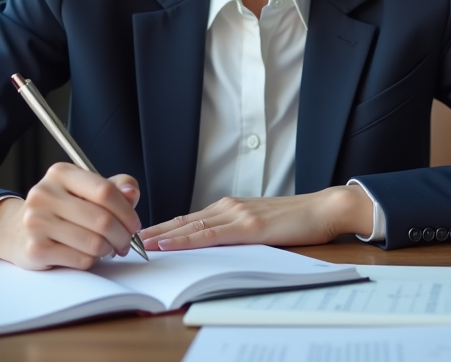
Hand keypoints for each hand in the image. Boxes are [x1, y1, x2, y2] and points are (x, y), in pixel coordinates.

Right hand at [0, 163, 141, 270]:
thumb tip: (131, 192)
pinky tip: (88, 254)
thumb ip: (113, 187)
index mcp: (60, 174)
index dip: (127, 210)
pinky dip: (92, 260)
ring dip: (109, 249)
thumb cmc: (59, 210)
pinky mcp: (36, 249)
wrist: (17, 231)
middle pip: (102, 219)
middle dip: (123, 235)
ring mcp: (37, 222)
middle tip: (126, 241)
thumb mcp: (84, 190)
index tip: (134, 223)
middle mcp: (44, 194)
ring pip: (94, 243)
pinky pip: (81, 259)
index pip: (105, 191)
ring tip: (108, 248)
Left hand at [138, 185, 372, 250]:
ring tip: (138, 243)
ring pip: (191, 227)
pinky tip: (168, 243)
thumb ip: (238, 229)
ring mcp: (238, 215)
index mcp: (232, 206)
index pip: (190, 218)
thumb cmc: (297, 219)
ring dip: (162, 235)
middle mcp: (229, 207)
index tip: (142, 234)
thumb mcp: (261, 223)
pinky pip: (209, 235)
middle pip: (183, 220)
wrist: (324, 209)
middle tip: (127, 239)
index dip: (165, 226)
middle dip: (155, 230)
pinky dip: (185, 239)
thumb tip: (215, 241)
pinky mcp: (248, 227)